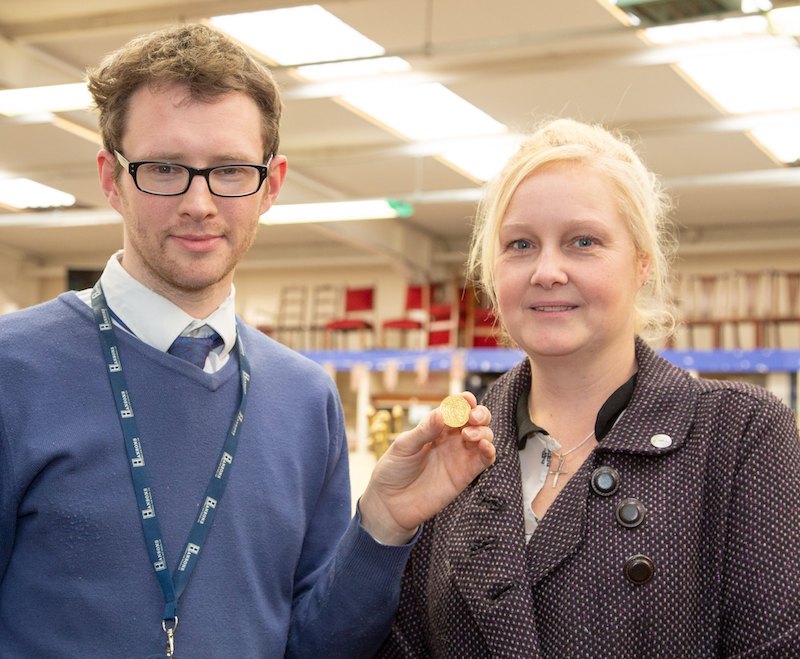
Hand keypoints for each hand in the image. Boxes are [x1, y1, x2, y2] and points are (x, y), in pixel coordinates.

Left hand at [358, 392, 494, 544]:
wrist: (391, 503)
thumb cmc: (393, 470)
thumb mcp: (404, 446)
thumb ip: (424, 431)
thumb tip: (443, 413)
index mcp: (435, 426)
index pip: (455, 407)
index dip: (464, 401)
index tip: (467, 400)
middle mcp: (450, 438)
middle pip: (475, 419)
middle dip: (479, 413)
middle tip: (472, 418)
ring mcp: (460, 455)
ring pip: (484, 436)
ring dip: (483, 431)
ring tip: (468, 436)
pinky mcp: (466, 474)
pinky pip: (485, 459)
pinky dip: (490, 451)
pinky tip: (485, 447)